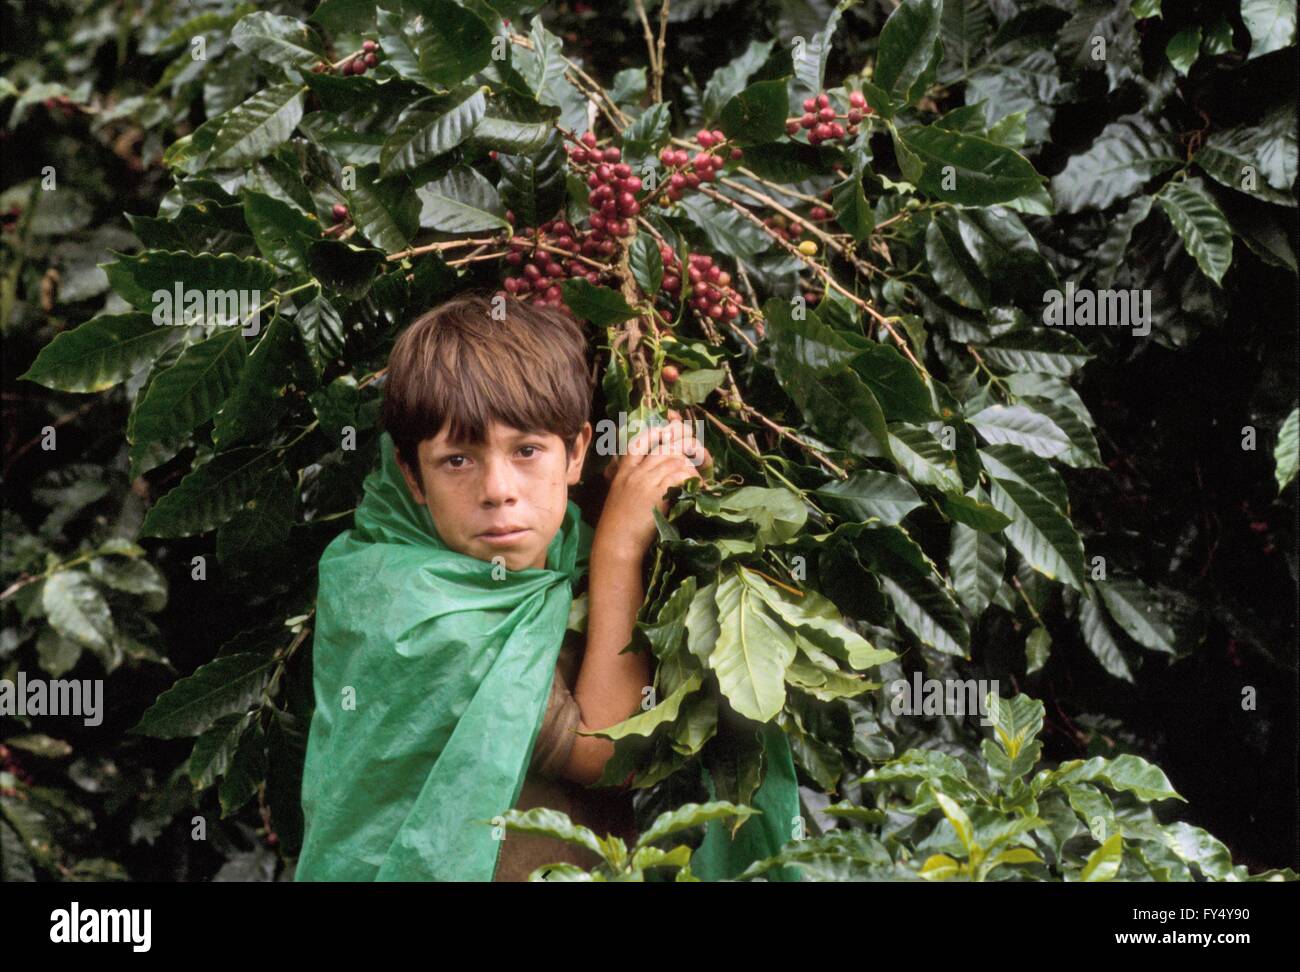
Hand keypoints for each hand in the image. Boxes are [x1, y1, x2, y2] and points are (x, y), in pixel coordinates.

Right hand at [594, 415, 711, 561]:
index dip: (653, 434)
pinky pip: (679, 475)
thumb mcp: (617, 500)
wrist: (615, 544)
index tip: (665, 432)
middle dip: (681, 448)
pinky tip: (697, 486)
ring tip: (697, 477)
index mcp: (622, 473)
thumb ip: (629, 487)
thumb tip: (646, 484)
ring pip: (674, 460)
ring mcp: (645, 481)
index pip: (636, 444)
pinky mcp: (657, 493)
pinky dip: (691, 478)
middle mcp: (634, 473)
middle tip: (694, 452)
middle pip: (662, 449)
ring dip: (689, 466)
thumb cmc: (616, 529)